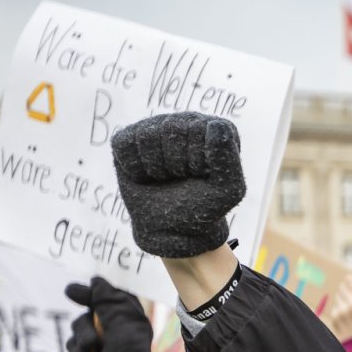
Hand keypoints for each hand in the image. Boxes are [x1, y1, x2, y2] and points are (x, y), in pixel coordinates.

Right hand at [64, 277, 156, 351]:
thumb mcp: (121, 327)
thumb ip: (109, 303)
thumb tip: (97, 281)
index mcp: (132, 320)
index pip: (115, 297)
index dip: (100, 290)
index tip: (87, 284)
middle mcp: (118, 329)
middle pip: (93, 310)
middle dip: (86, 310)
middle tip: (71, 292)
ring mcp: (103, 343)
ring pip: (81, 326)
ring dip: (82, 335)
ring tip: (90, 348)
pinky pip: (75, 343)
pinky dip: (77, 350)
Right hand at [111, 112, 245, 258]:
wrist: (173, 230)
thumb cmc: (204, 207)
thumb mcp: (228, 190)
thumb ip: (228, 158)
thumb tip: (215, 125)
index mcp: (216, 128)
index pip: (198, 130)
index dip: (196, 161)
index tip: (201, 176)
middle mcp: (186, 121)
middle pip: (169, 129)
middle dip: (175, 164)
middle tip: (181, 179)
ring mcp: (156, 128)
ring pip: (145, 137)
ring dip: (154, 167)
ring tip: (164, 177)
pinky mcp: (130, 141)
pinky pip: (123, 145)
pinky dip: (133, 168)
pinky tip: (146, 176)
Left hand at [321, 275, 351, 344]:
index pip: (350, 278)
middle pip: (342, 286)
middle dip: (347, 291)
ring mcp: (343, 311)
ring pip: (338, 296)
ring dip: (343, 300)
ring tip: (351, 311)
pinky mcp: (335, 317)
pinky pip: (335, 306)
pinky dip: (340, 310)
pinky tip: (347, 318)